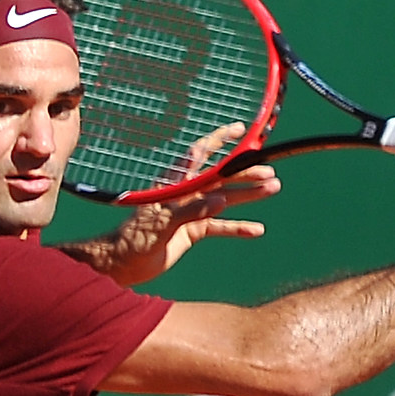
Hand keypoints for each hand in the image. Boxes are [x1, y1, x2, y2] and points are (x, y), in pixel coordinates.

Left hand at [88, 121, 280, 286]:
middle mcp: (185, 194)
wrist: (122, 265)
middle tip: (268, 172)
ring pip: (224, 199)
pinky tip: (256, 229)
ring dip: (247, 194)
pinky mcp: (192, 232)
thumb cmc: (133, 240)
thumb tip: (220, 201)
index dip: (219, 140)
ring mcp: (190, 212)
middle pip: (220, 177)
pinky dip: (237, 228)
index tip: (241, 130)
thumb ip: (190, 212)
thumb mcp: (160, 224)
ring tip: (272, 189)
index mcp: (174, 184)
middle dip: (244, 172)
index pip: (199, 154)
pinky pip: (219, 227)